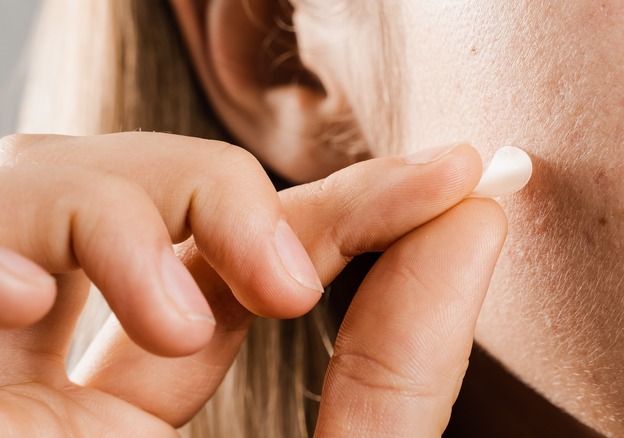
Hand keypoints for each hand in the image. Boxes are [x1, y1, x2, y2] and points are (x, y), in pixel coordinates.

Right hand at [0, 133, 505, 435]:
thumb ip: (397, 374)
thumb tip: (473, 221)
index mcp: (152, 419)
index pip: (248, 266)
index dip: (350, 207)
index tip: (455, 172)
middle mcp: (67, 378)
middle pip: (147, 203)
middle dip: (223, 193)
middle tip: (291, 283)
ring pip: (53, 186)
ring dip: (122, 213)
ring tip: (173, 318)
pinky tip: (24, 305)